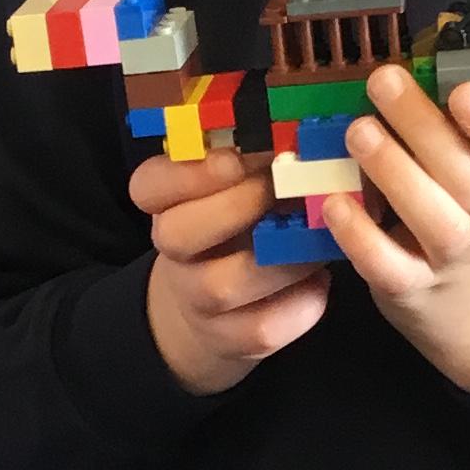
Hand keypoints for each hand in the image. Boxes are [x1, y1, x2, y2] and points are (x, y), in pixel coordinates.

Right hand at [135, 147, 330, 395]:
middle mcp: (174, 252)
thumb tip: (313, 129)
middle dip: (233, 209)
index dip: (187, 174)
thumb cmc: (243, 227)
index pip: (149, 186)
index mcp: (168, 205)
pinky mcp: (227, 340)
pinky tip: (320, 284)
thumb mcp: (238, 188)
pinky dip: (298, 307)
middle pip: (175, 234)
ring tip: (317, 242)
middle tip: (281, 191)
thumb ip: (258, 160)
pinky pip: (259, 330)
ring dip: (278, 262)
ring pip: (220, 286)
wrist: (221, 310)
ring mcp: (195, 300)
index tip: (234, 158)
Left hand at [323, 64, 469, 392]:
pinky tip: (335, 203)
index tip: (464, 89)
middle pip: (467, 176)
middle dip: (425, 126)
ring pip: (433, 219)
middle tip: (385, 81)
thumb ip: (459, 143)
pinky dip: (361, 236)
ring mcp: (451, 260)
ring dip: (395, 172)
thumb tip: (408, 79)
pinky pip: (387, 265)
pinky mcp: (412, 290)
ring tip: (358, 130)